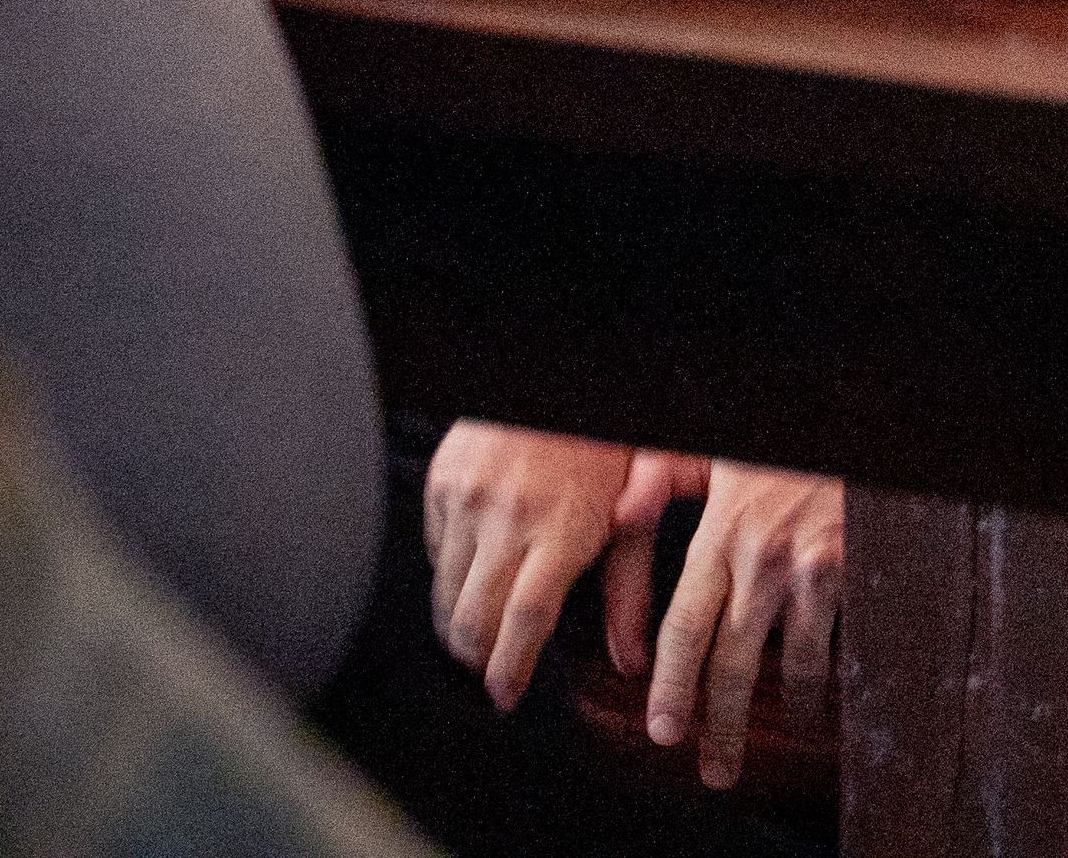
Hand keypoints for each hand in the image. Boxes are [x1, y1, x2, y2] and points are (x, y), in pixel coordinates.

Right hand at [423, 423, 631, 711]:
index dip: (509, 670)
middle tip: (489, 666)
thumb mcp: (633, 510)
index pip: (522, 622)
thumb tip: (628, 656)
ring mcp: (469, 496)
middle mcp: (508, 514)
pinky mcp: (443, 479)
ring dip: (458, 623)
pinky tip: (473, 570)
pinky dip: (449, 572)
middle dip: (477, 658)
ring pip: (445, 591)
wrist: (561, 375)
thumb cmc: (602, 440)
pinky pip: (435, 548)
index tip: (506, 693)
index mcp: (561, 527)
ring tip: (477, 630)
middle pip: (473, 618)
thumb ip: (628, 588)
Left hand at [605, 456, 842, 789]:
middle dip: (722, 727)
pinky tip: (832, 697)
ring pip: (794, 664)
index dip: (673, 688)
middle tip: (716, 769)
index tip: (665, 731)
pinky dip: (834, 677)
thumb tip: (620, 515)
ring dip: (789, 710)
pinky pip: (838, 641)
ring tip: (789, 731)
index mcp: (719, 531)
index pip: (685, 629)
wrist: (843, 417)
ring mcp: (812, 567)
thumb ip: (657, 482)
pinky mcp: (853, 570)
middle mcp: (762, 556)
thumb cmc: (772, 437)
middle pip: (732, 662)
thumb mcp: (705, 447)